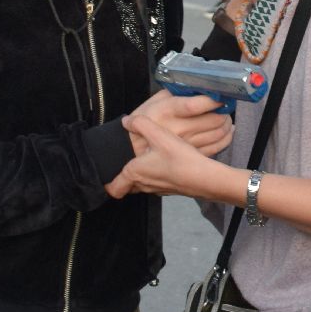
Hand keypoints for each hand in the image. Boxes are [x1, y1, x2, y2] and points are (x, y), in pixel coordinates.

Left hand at [106, 113, 225, 198]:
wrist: (204, 179)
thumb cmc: (179, 158)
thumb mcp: (158, 135)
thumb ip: (141, 124)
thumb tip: (126, 121)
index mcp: (135, 172)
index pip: (114, 188)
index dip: (107, 183)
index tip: (106, 176)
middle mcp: (144, 184)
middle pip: (128, 185)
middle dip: (125, 176)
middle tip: (126, 163)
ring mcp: (158, 189)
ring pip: (143, 185)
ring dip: (142, 175)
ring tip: (147, 160)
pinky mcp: (170, 190)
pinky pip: (156, 184)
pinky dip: (156, 176)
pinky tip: (166, 164)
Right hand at [125, 90, 231, 158]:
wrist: (133, 146)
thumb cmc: (147, 118)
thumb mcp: (156, 99)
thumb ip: (178, 91)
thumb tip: (202, 86)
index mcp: (168, 111)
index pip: (195, 105)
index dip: (213, 100)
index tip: (223, 95)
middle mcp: (178, 129)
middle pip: (214, 120)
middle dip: (225, 111)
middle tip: (226, 106)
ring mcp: (186, 144)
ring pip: (219, 133)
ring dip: (227, 124)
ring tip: (225, 117)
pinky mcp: (191, 155)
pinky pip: (217, 147)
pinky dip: (226, 137)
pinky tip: (225, 130)